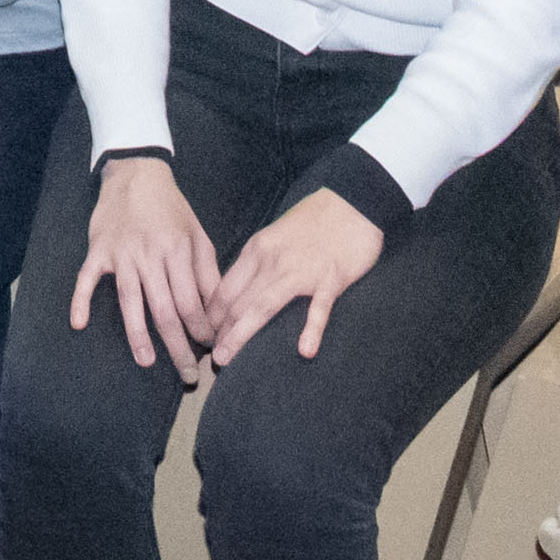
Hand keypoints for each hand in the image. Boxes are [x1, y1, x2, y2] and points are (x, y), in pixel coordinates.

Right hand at [67, 155, 223, 374]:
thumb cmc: (170, 208)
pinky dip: (80, 300)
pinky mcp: (98, 251)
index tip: (209, 349)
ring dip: (137, 334)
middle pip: (164, 310)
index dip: (201, 329)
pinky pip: (86, 278)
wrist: (136, 172)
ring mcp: (121, 254)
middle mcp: (149, 255)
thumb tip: (219, 309)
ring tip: (147, 361)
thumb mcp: (197, 234)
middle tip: (188, 376)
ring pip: (130, 300)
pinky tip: (79, 324)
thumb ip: (207, 271)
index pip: (191, 301)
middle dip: (178, 346)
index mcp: (177, 251)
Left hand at [210, 187, 385, 361]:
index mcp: (257, 249)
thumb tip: (241, 288)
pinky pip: (319, 308)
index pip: (225, 288)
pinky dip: (312, 329)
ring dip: (241, 334)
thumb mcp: (276, 235)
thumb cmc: (314, 220)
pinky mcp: (331, 279)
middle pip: (237, 302)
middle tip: (212, 358)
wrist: (353, 201)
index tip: (205, 335)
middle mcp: (272, 261)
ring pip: (263, 307)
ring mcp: (301, 271)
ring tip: (226, 359)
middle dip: (220, 331)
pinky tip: (305, 351)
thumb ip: (259, 260)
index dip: (211, 315)